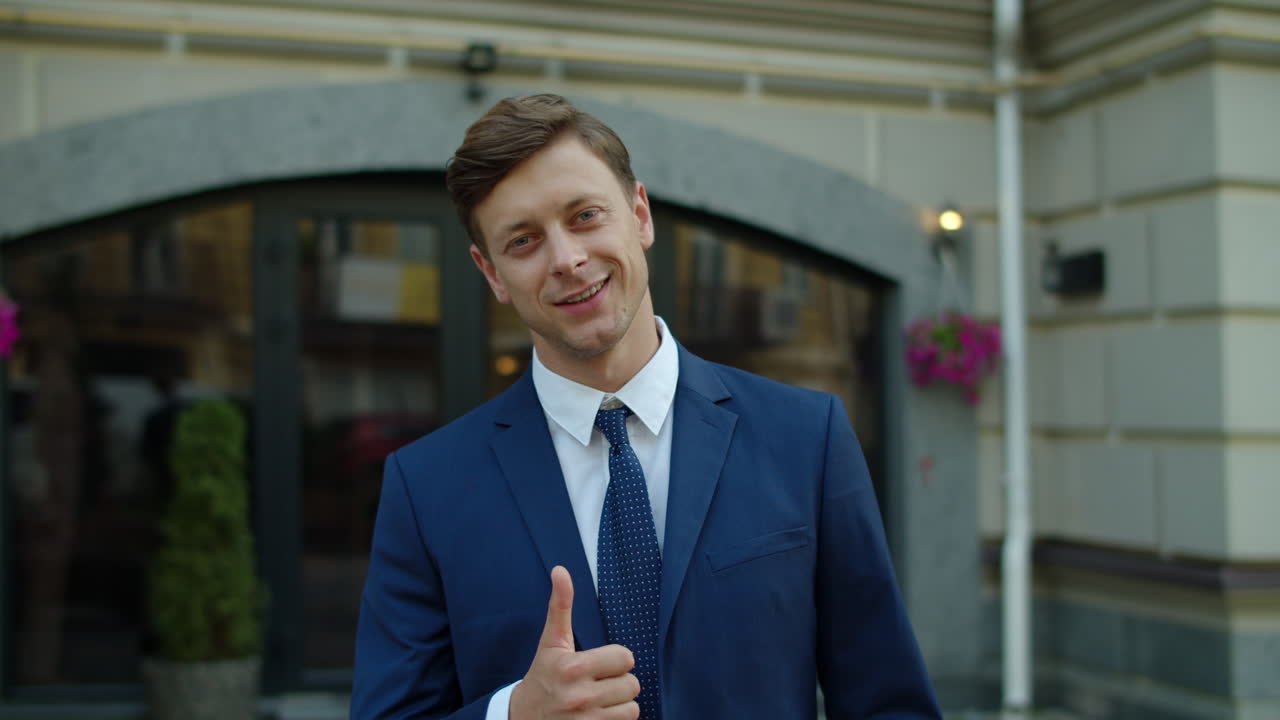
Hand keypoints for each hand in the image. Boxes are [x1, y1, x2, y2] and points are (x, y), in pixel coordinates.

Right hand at [509, 566, 640, 719]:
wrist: (523, 719)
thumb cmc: (542, 676)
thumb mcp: (551, 642)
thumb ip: (560, 606)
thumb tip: (560, 570)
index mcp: (572, 667)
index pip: (625, 658)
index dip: (616, 660)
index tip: (599, 664)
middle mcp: (579, 696)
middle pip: (632, 684)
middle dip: (619, 682)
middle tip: (598, 683)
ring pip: (632, 707)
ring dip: (620, 704)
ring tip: (600, 701)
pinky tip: (599, 715)